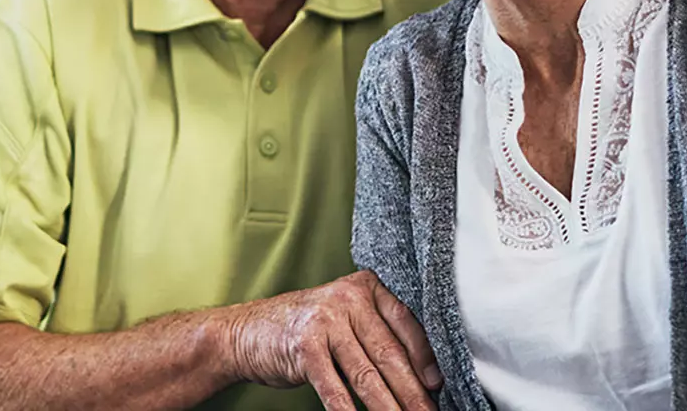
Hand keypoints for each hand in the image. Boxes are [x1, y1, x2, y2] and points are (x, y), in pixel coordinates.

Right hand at [226, 270, 440, 410]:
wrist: (247, 331)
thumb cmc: (306, 328)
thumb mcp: (344, 318)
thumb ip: (377, 335)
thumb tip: (421, 377)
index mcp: (365, 287)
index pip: (406, 322)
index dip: (426, 356)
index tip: (438, 385)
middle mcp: (348, 298)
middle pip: (390, 353)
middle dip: (412, 391)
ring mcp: (325, 320)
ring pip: (366, 374)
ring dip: (388, 407)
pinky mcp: (305, 346)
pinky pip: (334, 387)